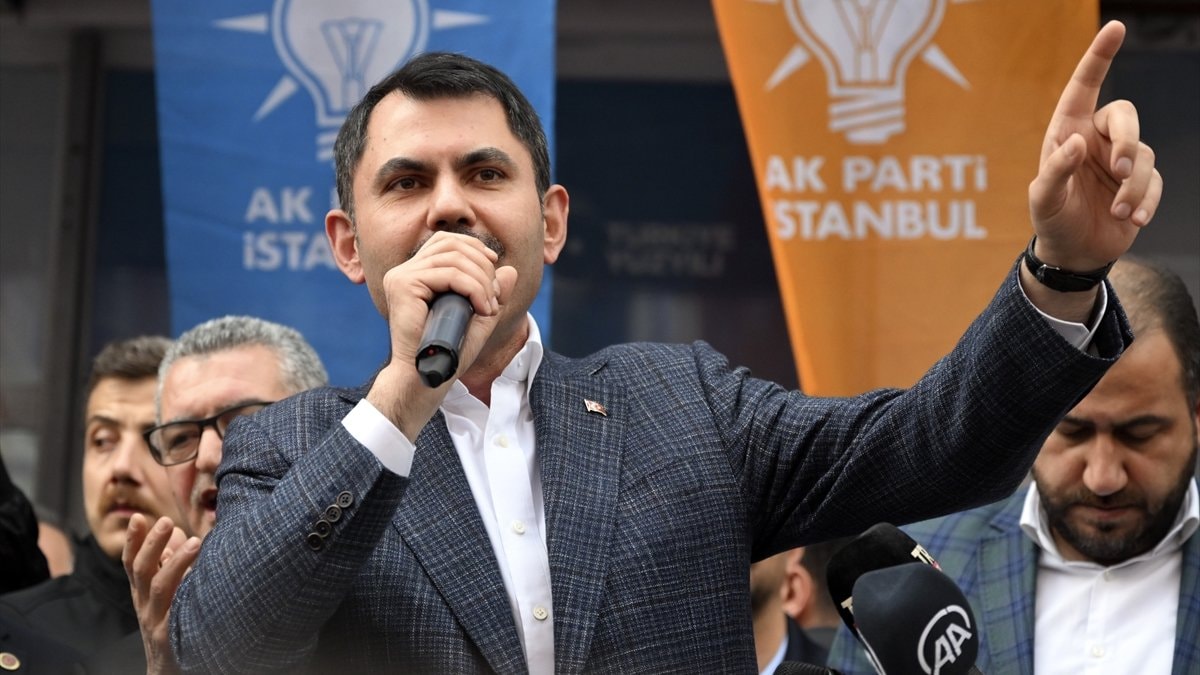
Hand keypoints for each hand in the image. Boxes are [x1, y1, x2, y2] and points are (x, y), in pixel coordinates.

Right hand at [124, 514, 200, 674]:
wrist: (169, 670)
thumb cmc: (173, 624)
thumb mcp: (169, 593)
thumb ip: (171, 565)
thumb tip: (180, 533)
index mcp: (143, 592)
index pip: (133, 562)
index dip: (134, 540)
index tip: (139, 517)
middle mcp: (144, 605)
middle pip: (141, 570)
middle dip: (152, 544)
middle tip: (166, 521)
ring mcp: (155, 621)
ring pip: (159, 588)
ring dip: (175, 563)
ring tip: (195, 543)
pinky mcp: (169, 638)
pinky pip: (176, 614)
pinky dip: (185, 596)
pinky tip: (199, 581)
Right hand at [366, 231, 517, 438]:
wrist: (427, 376)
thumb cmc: (449, 351)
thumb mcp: (479, 318)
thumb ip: (493, 294)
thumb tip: (510, 269)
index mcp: (415, 273)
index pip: (446, 241)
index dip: (474, 247)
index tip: (494, 266)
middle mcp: (404, 271)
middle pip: (451, 244)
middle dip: (482, 266)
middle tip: (494, 297)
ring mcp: (400, 276)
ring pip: (453, 258)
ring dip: (481, 280)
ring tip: (488, 306)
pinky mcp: (403, 285)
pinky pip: (448, 273)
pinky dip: (473, 288)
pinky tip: (481, 307)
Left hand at [1028, 20, 1161, 271]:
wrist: (1073, 253)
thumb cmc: (1051, 220)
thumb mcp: (1043, 199)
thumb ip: (1055, 171)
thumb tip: (1077, 143)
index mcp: (1068, 132)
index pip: (1084, 87)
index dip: (1099, 57)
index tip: (1116, 28)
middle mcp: (1096, 139)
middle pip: (1126, 115)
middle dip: (1127, 141)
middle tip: (1119, 171)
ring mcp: (1121, 160)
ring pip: (1144, 155)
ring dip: (1133, 186)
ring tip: (1117, 211)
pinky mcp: (1140, 183)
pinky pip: (1155, 182)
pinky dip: (1146, 202)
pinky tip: (1132, 220)